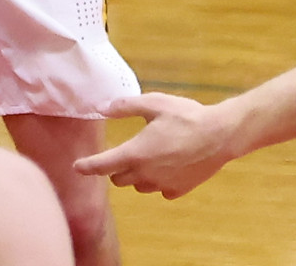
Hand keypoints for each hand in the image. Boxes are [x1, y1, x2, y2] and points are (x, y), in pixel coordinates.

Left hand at [74, 91, 233, 196]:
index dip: (87, 166)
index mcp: (136, 153)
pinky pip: (159, 190)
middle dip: (114, 168)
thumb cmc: (185, 116)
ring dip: (136, 175)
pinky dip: (157, 181)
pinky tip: (166, 165)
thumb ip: (123, 106)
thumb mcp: (152, 103)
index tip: (76, 167)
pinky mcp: (178, 191)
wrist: (219, 136)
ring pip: (138, 186)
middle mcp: (146, 174)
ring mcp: (163, 185)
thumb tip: (99, 107)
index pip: (103, 165)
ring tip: (147, 155)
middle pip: (119, 179)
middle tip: (122, 152)